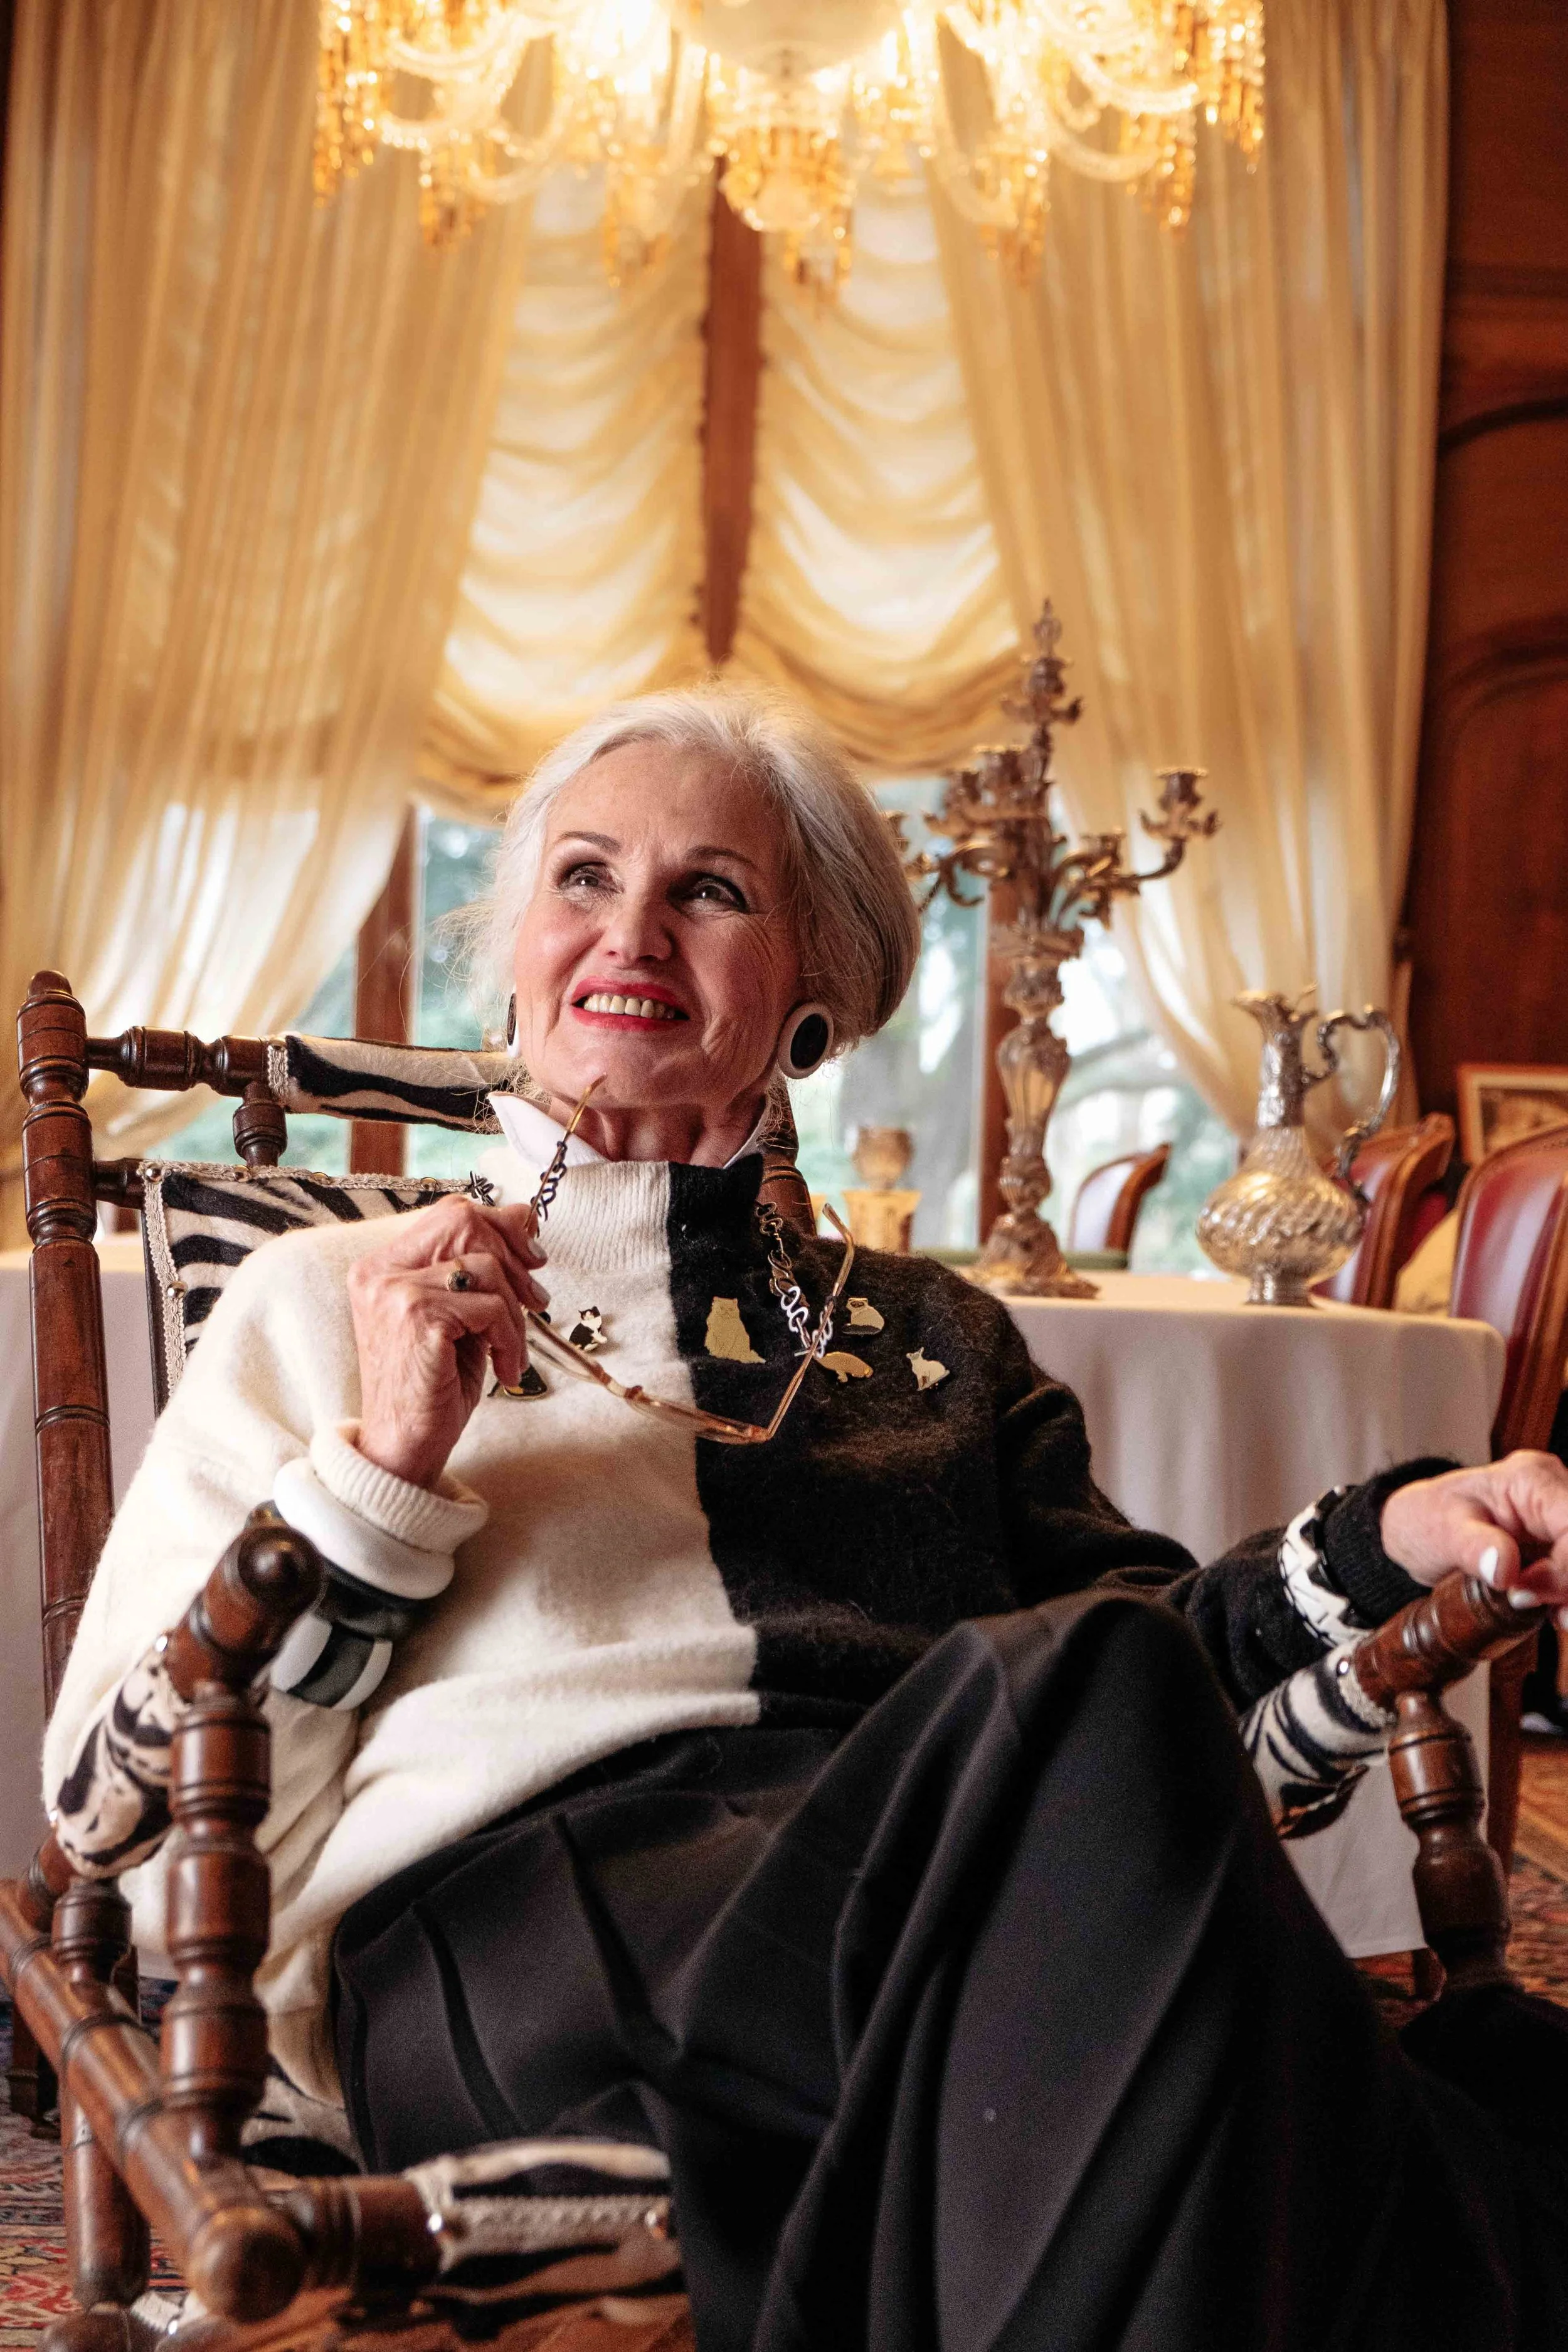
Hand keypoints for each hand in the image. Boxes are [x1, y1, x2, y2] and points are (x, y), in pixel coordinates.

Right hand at [346, 1198, 548, 1490]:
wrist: (403, 1447)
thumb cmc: (434, 1385)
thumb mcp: (461, 1316)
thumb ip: (479, 1268)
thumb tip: (524, 1215)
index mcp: (383, 1265)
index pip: (449, 1212)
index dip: (500, 1224)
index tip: (532, 1258)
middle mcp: (380, 1271)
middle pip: (465, 1221)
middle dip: (514, 1257)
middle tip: (537, 1301)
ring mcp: (395, 1292)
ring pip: (486, 1267)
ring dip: (515, 1314)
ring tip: (512, 1351)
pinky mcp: (418, 1318)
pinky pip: (491, 1307)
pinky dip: (511, 1339)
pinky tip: (506, 1369)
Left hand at [1380, 1451, 1567, 1624]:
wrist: (1423, 1527)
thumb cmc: (1430, 1518)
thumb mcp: (1440, 1530)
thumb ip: (1473, 1547)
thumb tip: (1504, 1569)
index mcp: (1530, 1479)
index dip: (1564, 1569)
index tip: (1522, 1593)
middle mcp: (1557, 1491)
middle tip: (1532, 1604)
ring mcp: (1562, 1516)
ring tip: (1552, 1615)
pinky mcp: (1563, 1540)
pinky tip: (1555, 1612)